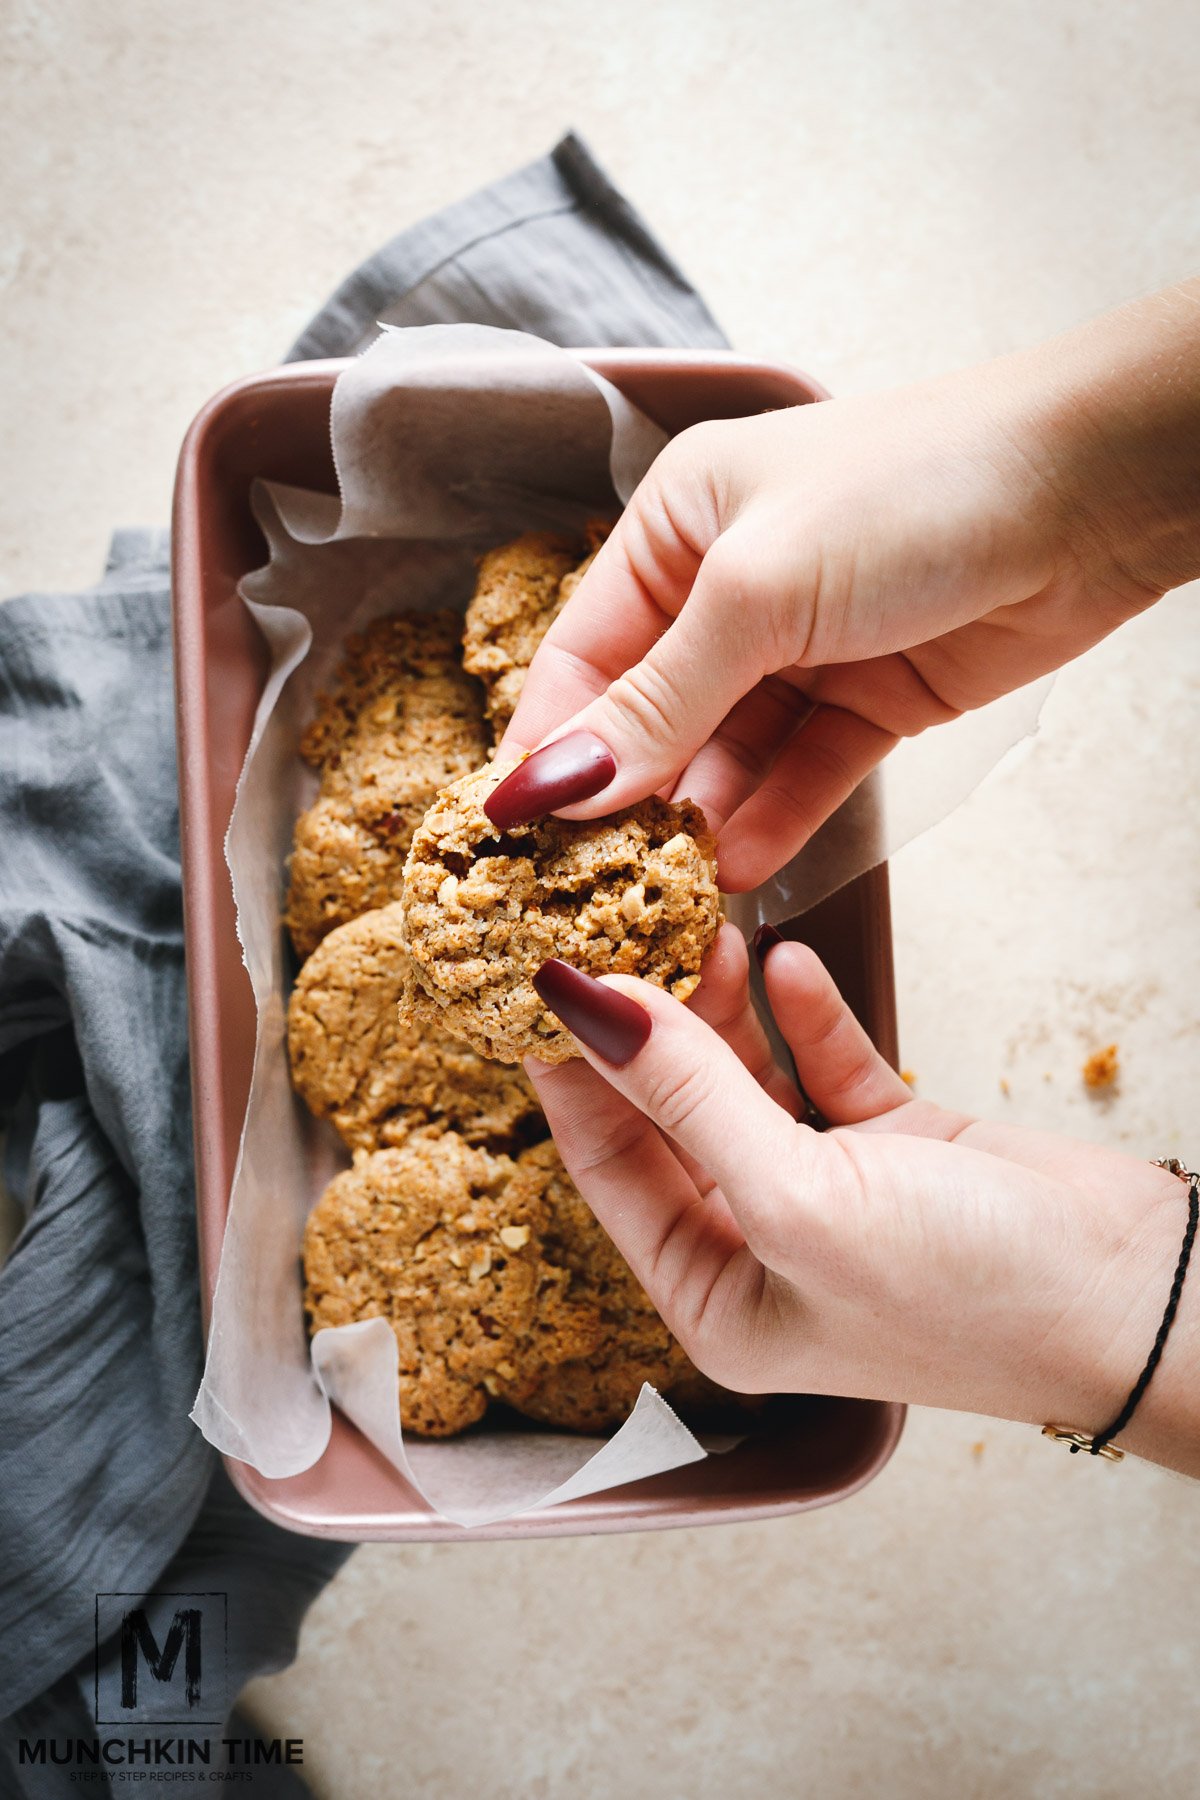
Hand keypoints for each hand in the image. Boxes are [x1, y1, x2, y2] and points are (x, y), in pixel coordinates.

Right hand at [495, 283, 1199, 889]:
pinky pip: (800, 777)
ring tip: (663, 901)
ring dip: (696, 828)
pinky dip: (771, 825)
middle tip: (586, 893)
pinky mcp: (867, 702)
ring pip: (723, 761)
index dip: (547, 750)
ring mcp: (800, 651)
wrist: (1094, 490)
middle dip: (622, 804)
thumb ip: (656, 702)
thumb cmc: (912, 488)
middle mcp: (726, 591)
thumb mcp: (757, 593)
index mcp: (675, 526)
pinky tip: (739, 877)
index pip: (580, 658)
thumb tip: (548, 789)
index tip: (510, 843)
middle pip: (648, 721)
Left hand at [525, 925, 1199, 1475]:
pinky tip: (788, 960)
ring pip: (744, 1079)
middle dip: (647, 1025)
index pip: (607, 1168)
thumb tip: (587, 1009)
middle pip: (670, 1114)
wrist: (1140, 1299)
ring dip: (722, 1007)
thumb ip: (688, 1096)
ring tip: (705, 929)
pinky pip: (824, 1064)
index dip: (570, 1072)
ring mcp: (829, 1190)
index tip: (538, 978)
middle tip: (620, 932)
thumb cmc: (970, 1299)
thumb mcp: (798, 1199)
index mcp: (716, 1300)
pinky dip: (803, 1014)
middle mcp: (762, 1247)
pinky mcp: (895, 1143)